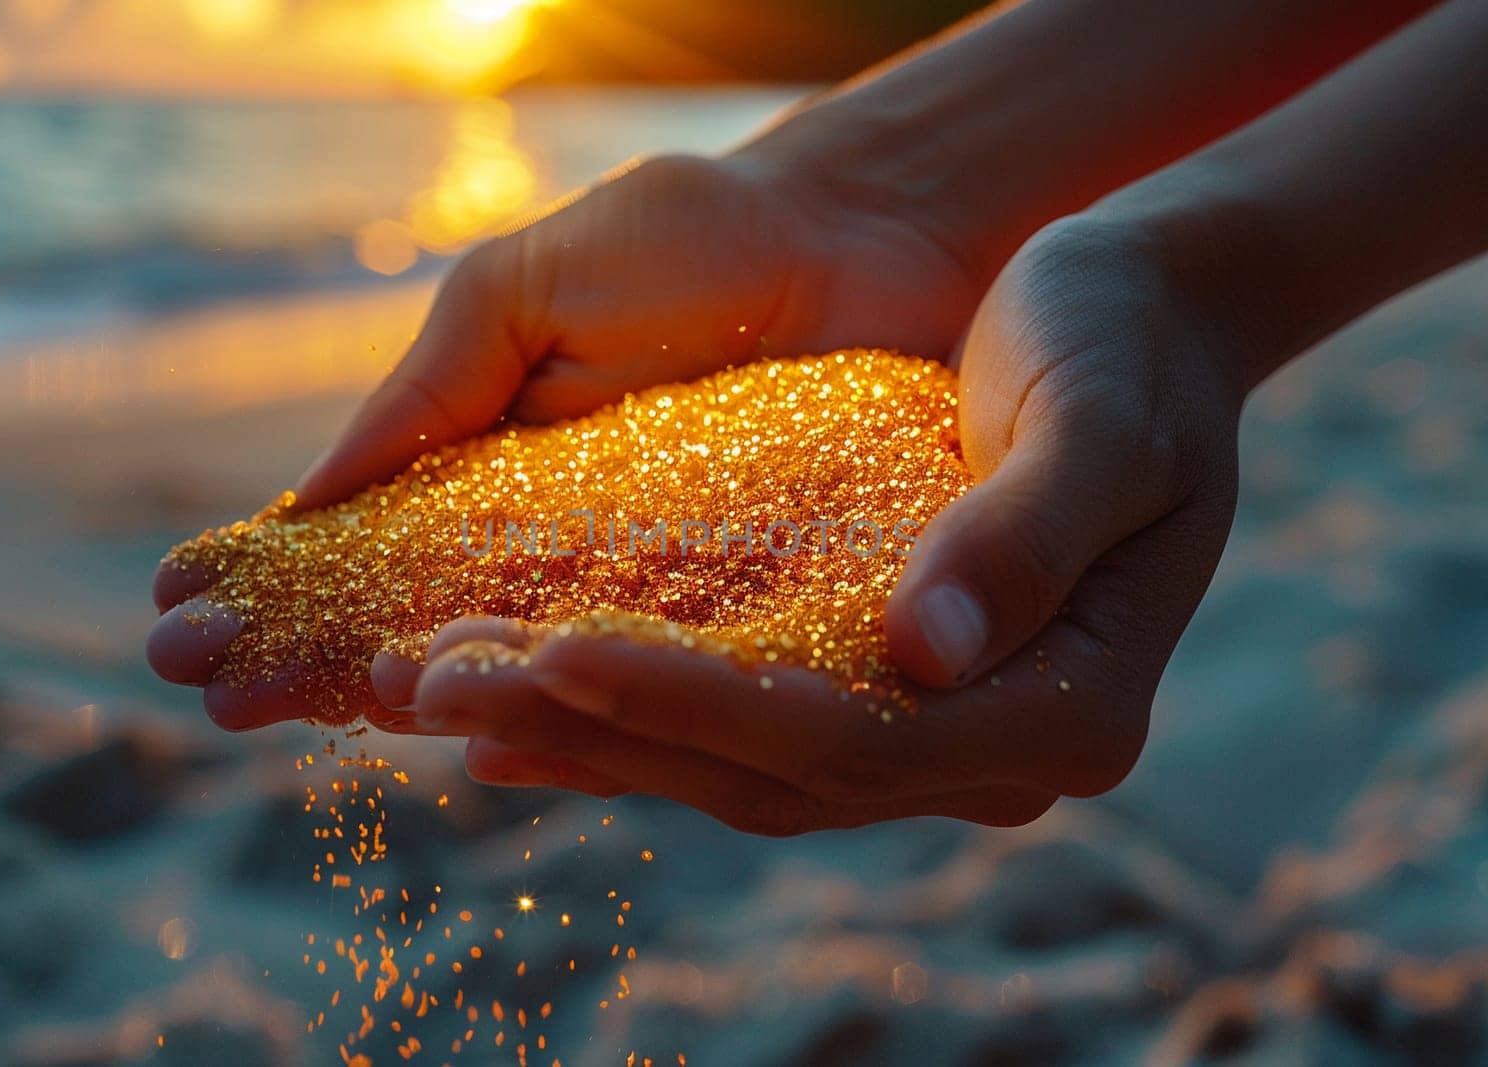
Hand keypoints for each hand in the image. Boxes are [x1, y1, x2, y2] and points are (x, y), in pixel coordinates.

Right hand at [149, 150, 977, 719]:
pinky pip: (633, 669)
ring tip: (293, 715)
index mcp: (490, 453)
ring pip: (508, 657)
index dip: (278, 578)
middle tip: (204, 693)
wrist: (865, 237)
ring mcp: (635, 578)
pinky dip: (553, 703)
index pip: (367, 536)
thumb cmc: (692, 243)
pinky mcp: (727, 606)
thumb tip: (318, 493)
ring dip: (401, 686)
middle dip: (305, 648)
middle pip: (416, 612)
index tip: (177, 618)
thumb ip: (433, 388)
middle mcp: (551, 533)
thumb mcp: (530, 288)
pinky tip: (471, 738)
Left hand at [372, 218, 1242, 832]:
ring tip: (436, 697)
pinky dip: (626, 720)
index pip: (847, 737)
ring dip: (582, 732)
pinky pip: (735, 727)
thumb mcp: (1106, 425)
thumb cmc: (1129, 351)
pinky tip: (518, 710)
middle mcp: (986, 748)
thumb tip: (923, 649)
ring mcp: (928, 732)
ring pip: (733, 765)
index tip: (555, 649)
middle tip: (435, 687)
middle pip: (768, 771)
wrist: (1135, 324)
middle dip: (598, 729)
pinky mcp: (870, 687)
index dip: (695, 704)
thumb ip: (1028, 536)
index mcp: (1066, 710)